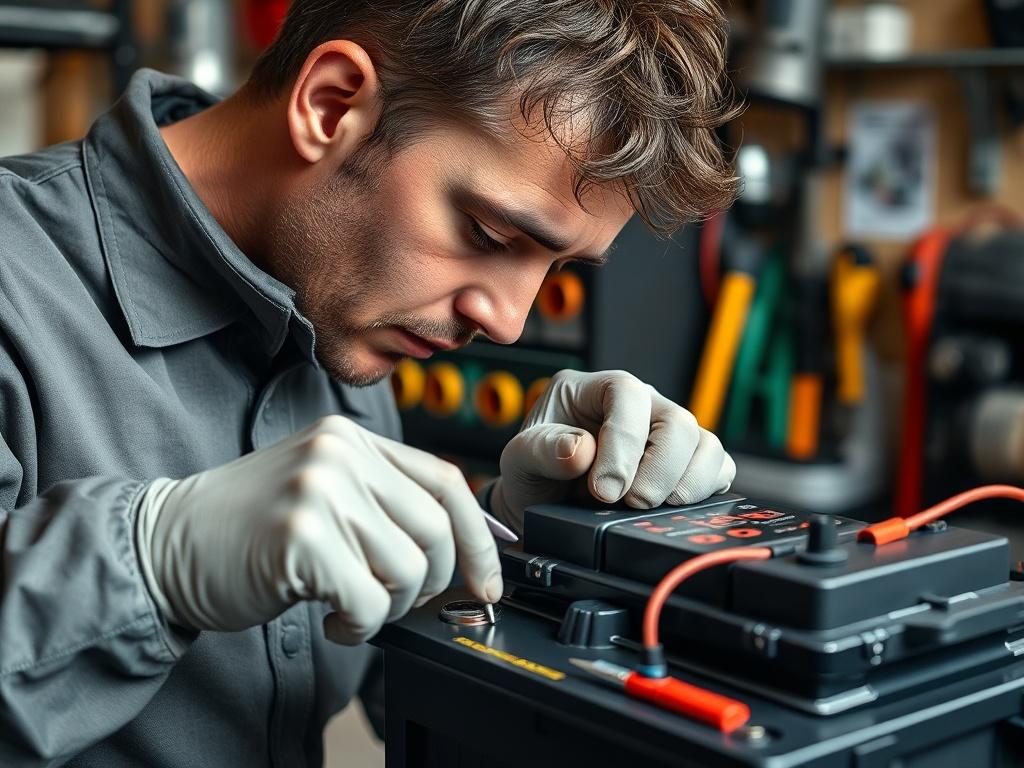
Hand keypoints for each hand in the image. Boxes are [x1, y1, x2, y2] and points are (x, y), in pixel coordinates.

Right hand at [134, 415, 501, 644]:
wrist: (166, 543)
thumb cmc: (250, 527)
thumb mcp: (324, 490)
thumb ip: (383, 501)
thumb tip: (463, 546)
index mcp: (352, 438)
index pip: (445, 480)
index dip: (479, 536)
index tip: (488, 578)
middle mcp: (340, 454)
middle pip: (436, 527)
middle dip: (433, 581)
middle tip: (400, 600)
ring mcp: (320, 491)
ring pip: (409, 568)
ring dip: (391, 608)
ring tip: (354, 609)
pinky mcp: (300, 537)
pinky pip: (371, 601)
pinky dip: (361, 627)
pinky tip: (333, 621)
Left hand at [488, 370, 734, 531]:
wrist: (544, 505)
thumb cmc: (534, 473)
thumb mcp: (520, 459)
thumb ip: (543, 450)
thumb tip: (580, 449)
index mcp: (596, 390)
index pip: (627, 394)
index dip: (623, 441)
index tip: (604, 488)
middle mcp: (640, 405)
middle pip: (676, 422)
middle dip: (657, 471)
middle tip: (629, 503)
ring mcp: (667, 433)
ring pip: (705, 445)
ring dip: (683, 485)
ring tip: (646, 510)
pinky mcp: (688, 464)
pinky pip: (717, 469)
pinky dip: (702, 493)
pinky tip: (668, 510)